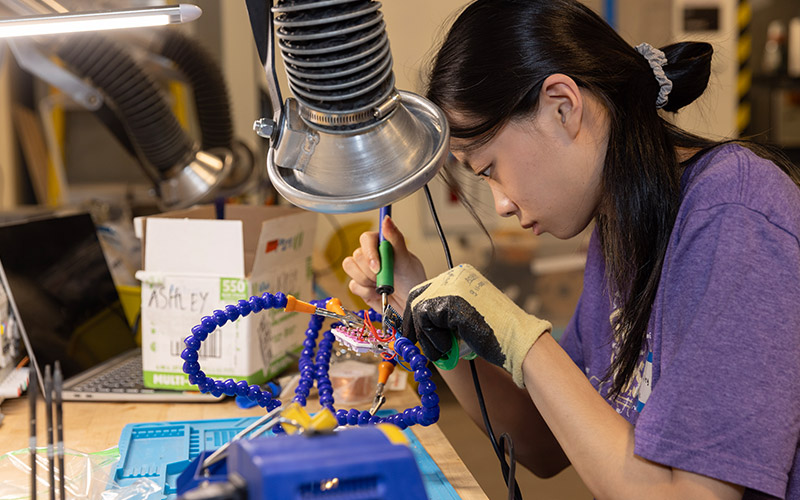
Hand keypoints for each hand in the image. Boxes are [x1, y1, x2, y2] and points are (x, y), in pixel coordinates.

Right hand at [342, 216, 425, 312]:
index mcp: (382, 245)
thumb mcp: (406, 259)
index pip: (366, 239)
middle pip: (356, 255)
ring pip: (350, 268)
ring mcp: (364, 271)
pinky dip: (366, 292)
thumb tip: (386, 220)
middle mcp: (371, 256)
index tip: (378, 267)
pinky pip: (352, 285)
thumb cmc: (412, 281)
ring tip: (382, 286)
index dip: (369, 253)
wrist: (410, 305)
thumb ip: (395, 239)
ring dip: (367, 280)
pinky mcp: (360, 286)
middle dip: (372, 272)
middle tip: (387, 279)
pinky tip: (377, 294)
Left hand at [402, 264, 550, 386]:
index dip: (416, 312)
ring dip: (426, 337)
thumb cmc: (496, 334)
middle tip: (409, 341)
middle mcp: (455, 276)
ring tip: (441, 351)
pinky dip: (431, 339)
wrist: (517, 339)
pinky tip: (447, 348)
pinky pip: (425, 321)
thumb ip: (446, 315)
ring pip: (419, 310)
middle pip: (417, 296)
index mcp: (462, 276)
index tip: (411, 331)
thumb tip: (420, 325)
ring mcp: (452, 285)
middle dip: (412, 322)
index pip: (426, 290)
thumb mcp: (467, 316)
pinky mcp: (449, 300)